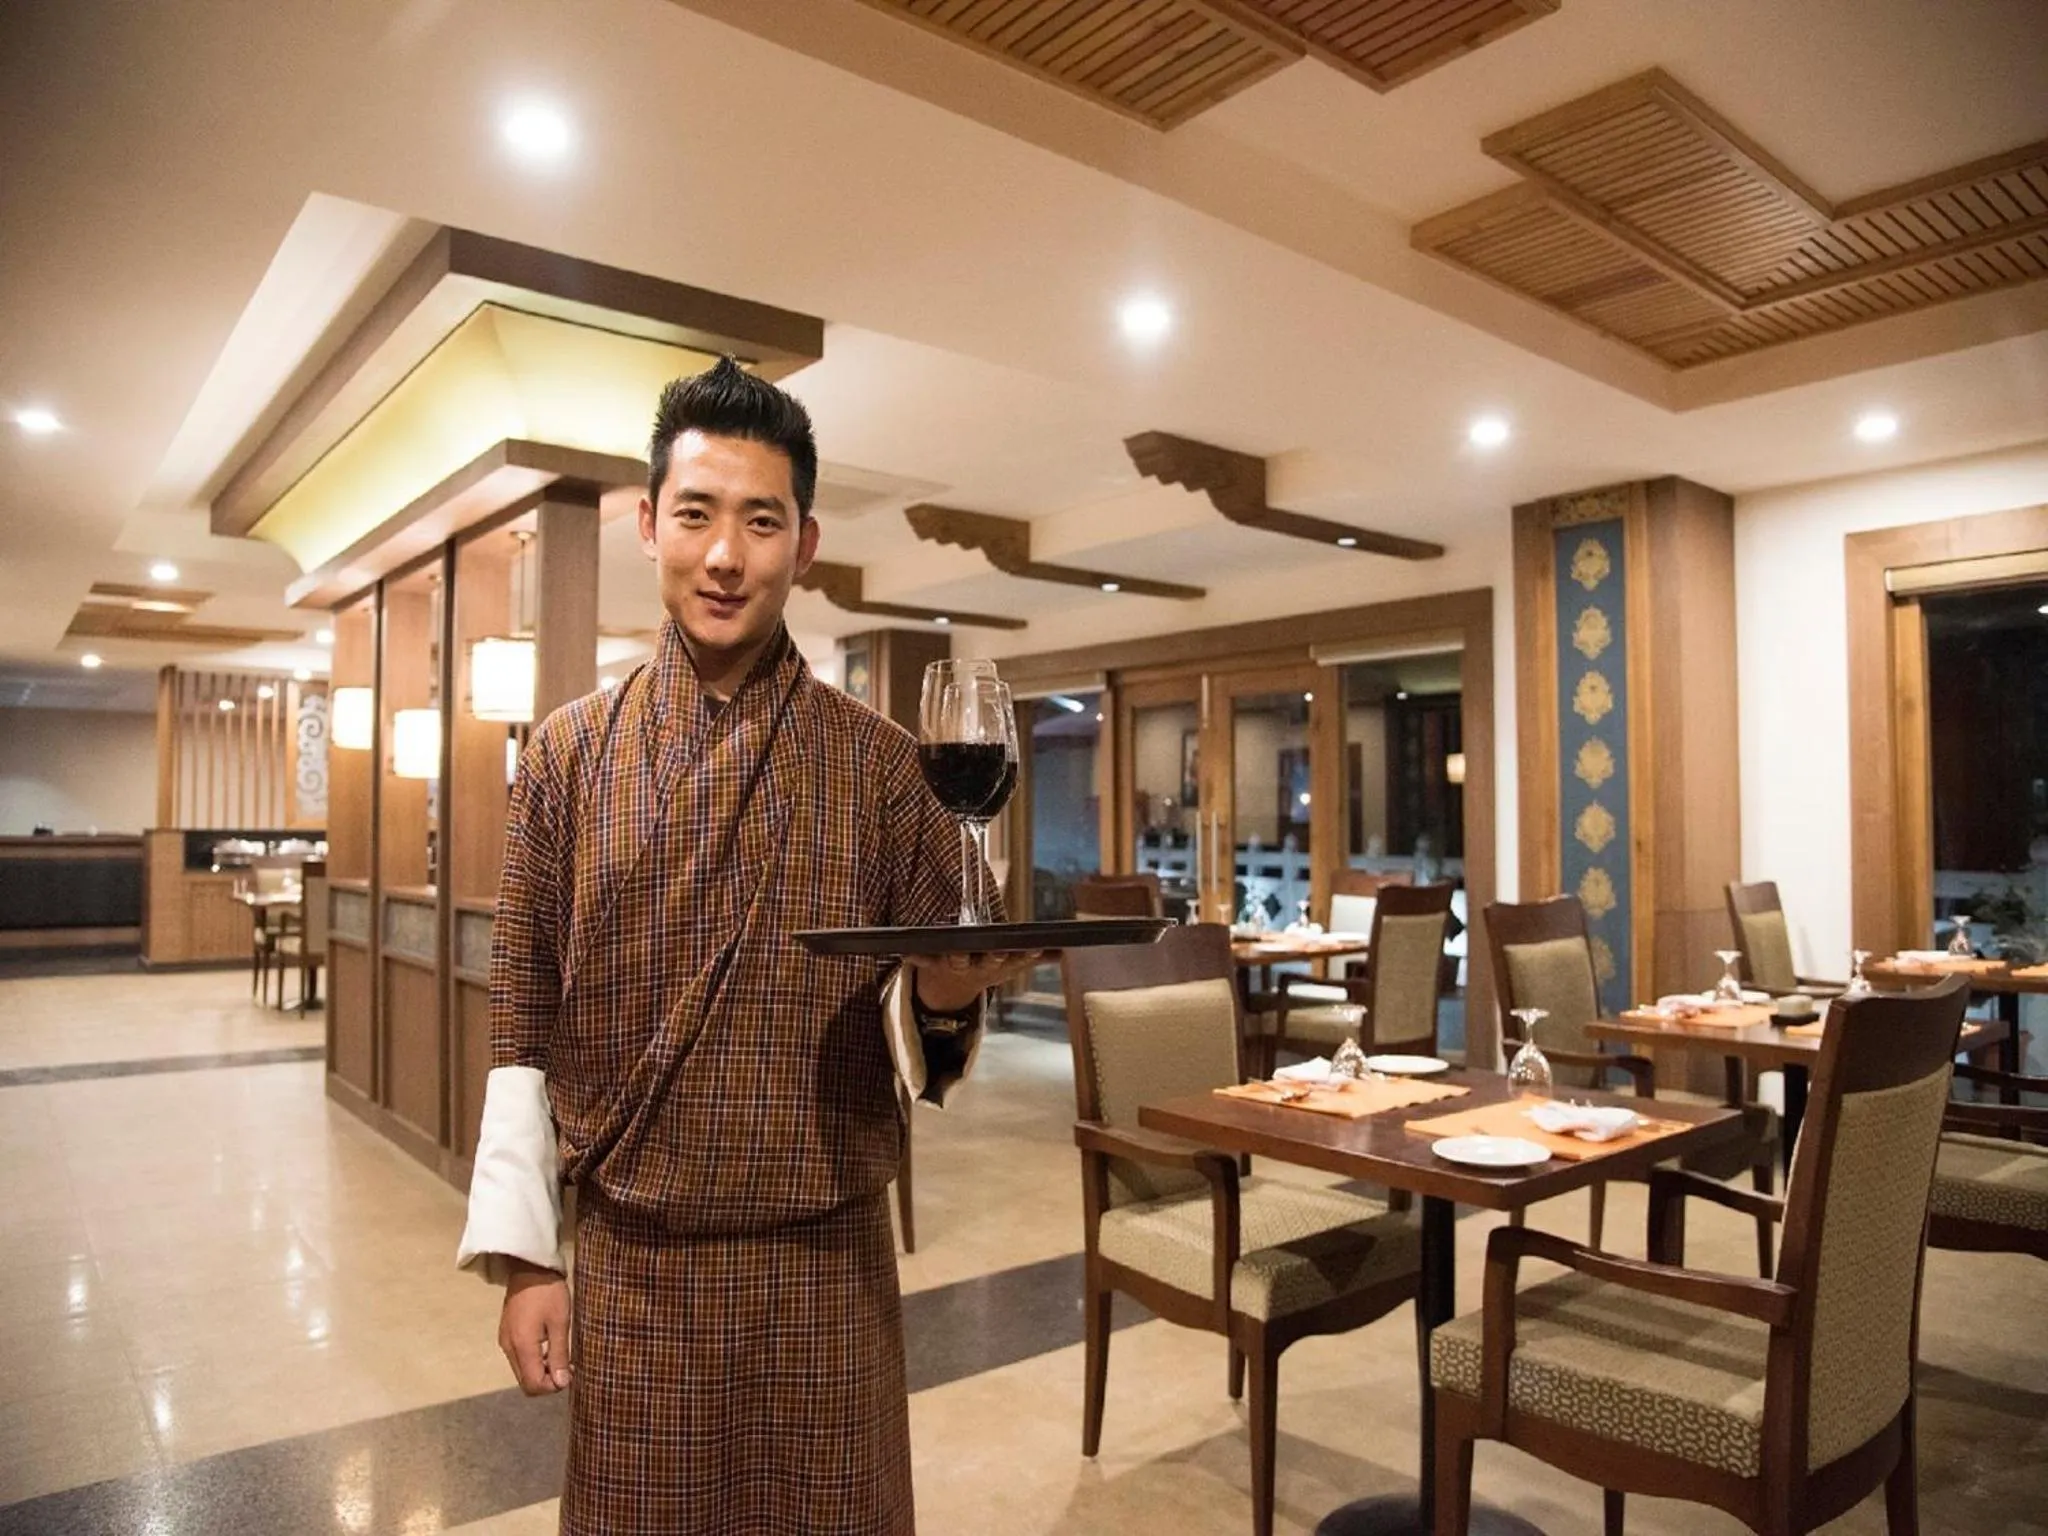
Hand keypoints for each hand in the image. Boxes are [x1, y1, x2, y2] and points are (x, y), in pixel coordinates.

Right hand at [498, 1257, 572, 1394]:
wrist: (529, 1267)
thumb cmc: (548, 1292)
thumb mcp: (560, 1322)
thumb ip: (559, 1354)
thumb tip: (561, 1383)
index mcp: (522, 1346)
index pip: (533, 1385)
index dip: (553, 1387)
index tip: (570, 1373)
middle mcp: (509, 1348)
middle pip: (525, 1382)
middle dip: (547, 1381)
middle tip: (567, 1366)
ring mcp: (506, 1341)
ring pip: (522, 1372)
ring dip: (541, 1370)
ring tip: (561, 1355)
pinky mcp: (507, 1334)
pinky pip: (519, 1359)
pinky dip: (534, 1360)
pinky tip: (549, 1346)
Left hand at [907, 950, 1044, 1014]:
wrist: (950, 992)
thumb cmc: (984, 968)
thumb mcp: (1011, 966)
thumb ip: (1037, 957)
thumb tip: (1065, 951)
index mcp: (997, 966)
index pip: (1015, 960)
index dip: (1024, 956)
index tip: (1034, 949)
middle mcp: (977, 968)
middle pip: (987, 962)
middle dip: (993, 957)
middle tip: (998, 951)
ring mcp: (955, 966)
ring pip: (958, 959)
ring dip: (958, 956)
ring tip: (958, 950)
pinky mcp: (933, 962)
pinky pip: (923, 959)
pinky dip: (915, 957)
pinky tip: (906, 952)